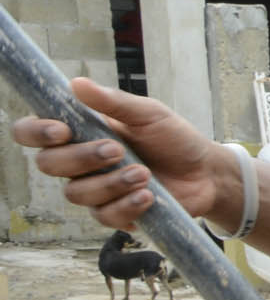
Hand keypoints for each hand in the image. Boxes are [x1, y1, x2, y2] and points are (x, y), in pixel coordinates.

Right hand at [11, 80, 229, 230]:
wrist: (207, 172)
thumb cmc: (174, 139)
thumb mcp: (148, 114)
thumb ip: (114, 102)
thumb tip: (77, 83)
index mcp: (79, 132)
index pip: (32, 132)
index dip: (35, 132)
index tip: (61, 131)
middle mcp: (79, 162)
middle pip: (49, 165)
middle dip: (81, 158)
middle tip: (117, 150)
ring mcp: (96, 190)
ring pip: (76, 193)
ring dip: (110, 183)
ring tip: (144, 173)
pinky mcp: (116, 214)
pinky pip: (104, 216)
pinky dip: (126, 205)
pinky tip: (149, 196)